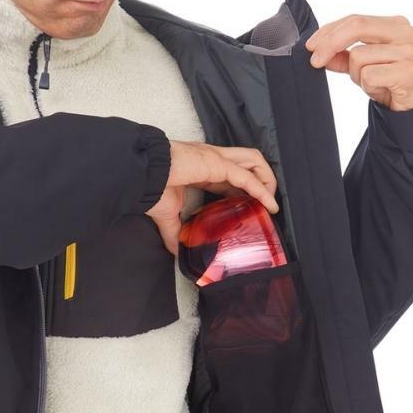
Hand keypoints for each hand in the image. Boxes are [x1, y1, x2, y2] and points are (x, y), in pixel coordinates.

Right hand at [146, 141, 278, 255]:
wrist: (140, 176)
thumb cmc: (150, 188)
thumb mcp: (167, 216)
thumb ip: (176, 234)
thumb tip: (177, 254)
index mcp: (203, 168)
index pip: (233, 174)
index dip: (246, 189)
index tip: (252, 207)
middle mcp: (213, 158)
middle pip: (249, 161)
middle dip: (263, 179)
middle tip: (267, 203)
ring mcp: (216, 158)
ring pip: (254, 160)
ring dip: (267, 180)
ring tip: (271, 202)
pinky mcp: (217, 163)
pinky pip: (247, 177)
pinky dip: (262, 191)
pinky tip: (270, 205)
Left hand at [305, 15, 412, 111]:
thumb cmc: (394, 85)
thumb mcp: (367, 68)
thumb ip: (345, 58)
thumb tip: (320, 54)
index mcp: (394, 25)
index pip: (354, 20)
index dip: (329, 32)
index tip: (311, 46)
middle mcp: (403, 32)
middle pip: (356, 27)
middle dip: (330, 44)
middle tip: (315, 61)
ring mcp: (407, 50)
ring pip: (359, 57)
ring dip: (357, 77)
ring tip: (374, 85)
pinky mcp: (407, 70)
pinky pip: (369, 76)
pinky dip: (368, 87)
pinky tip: (382, 91)